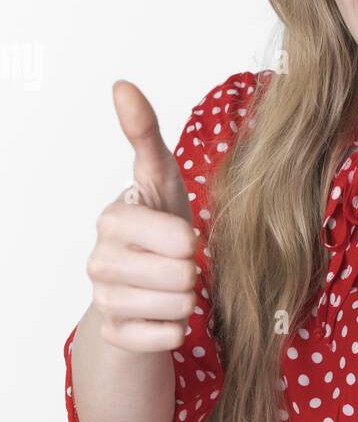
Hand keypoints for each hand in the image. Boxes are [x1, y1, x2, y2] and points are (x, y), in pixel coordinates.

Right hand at [86, 82, 200, 352]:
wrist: (142, 286)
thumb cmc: (160, 225)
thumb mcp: (160, 179)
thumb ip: (144, 134)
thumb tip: (121, 84)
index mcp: (113, 218)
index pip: (175, 235)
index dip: (190, 239)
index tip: (184, 236)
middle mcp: (99, 259)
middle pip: (181, 274)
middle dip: (194, 272)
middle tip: (183, 266)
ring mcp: (103, 299)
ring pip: (178, 306)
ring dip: (189, 299)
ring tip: (177, 287)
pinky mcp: (115, 335)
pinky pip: (167, 337)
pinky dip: (178, 329)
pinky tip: (166, 315)